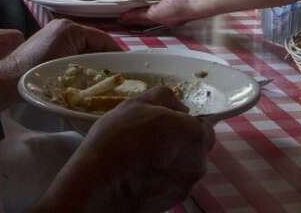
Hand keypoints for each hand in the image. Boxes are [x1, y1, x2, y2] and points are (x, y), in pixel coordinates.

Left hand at [0, 19, 121, 103]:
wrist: (7, 80)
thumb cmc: (35, 73)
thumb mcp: (68, 66)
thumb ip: (91, 63)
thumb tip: (110, 69)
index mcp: (70, 28)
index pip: (103, 38)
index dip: (116, 53)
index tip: (128, 67)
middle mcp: (64, 28)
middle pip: (94, 43)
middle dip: (105, 59)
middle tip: (117, 76)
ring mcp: (56, 36)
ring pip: (85, 49)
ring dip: (94, 63)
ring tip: (104, 79)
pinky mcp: (50, 46)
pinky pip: (74, 53)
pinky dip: (82, 64)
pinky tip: (86, 78)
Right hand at [41, 86, 213, 212]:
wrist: (97, 185)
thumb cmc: (118, 140)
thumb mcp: (137, 104)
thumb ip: (165, 98)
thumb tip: (179, 108)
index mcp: (195, 134)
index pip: (203, 126)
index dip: (184, 123)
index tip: (164, 124)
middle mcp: (197, 163)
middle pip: (195, 149)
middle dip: (178, 143)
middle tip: (150, 140)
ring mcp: (185, 187)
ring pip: (182, 168)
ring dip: (169, 162)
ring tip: (140, 158)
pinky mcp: (171, 204)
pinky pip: (170, 185)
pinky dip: (160, 180)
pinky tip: (138, 175)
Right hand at [120, 0, 204, 26]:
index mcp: (174, 2)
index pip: (159, 3)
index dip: (150, 2)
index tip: (140, 0)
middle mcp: (168, 11)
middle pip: (149, 12)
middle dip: (138, 11)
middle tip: (126, 9)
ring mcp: (162, 15)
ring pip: (143, 16)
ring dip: (132, 15)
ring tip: (121, 13)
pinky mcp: (156, 16)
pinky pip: (141, 17)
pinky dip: (131, 17)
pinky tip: (123, 17)